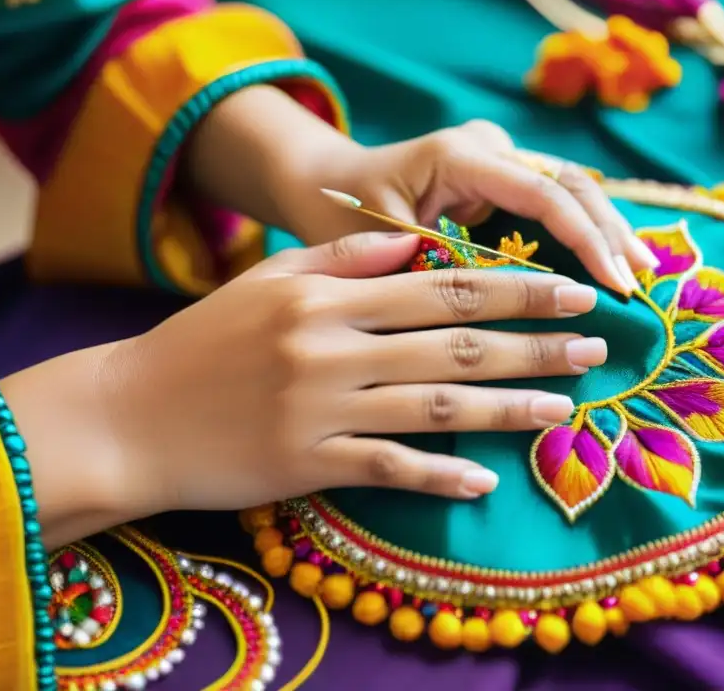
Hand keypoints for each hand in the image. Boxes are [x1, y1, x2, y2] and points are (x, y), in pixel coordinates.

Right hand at [8, 231, 603, 536]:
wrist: (128, 415)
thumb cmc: (201, 343)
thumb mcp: (265, 280)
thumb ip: (341, 256)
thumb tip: (416, 244)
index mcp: (325, 294)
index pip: (442, 286)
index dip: (516, 287)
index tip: (571, 290)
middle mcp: (331, 347)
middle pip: (456, 343)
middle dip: (535, 344)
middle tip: (595, 347)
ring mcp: (321, 408)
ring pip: (438, 406)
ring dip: (509, 408)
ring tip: (565, 409)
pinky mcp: (308, 463)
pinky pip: (391, 470)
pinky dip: (442, 475)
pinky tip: (486, 478)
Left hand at [183, 86, 656, 295]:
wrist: (325, 180)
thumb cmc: (339, 210)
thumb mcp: (376, 243)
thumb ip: (435, 267)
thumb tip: (501, 309)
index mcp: (458, 154)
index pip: (541, 193)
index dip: (584, 239)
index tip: (613, 285)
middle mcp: (487, 147)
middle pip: (568, 184)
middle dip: (609, 232)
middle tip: (642, 283)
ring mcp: (498, 158)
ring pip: (569, 190)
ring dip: (606, 230)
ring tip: (643, 274)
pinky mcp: (501, 178)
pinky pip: (553, 202)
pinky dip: (583, 232)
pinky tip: (611, 263)